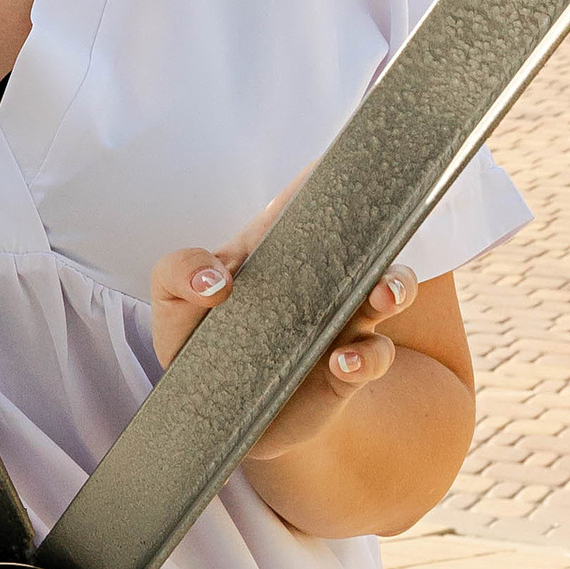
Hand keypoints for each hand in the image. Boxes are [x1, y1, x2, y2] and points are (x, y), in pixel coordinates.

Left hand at [149, 178, 417, 445]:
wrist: (216, 422)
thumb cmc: (198, 349)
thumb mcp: (174, 306)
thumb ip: (179, 274)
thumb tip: (215, 280)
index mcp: (280, 250)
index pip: (314, 198)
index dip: (336, 168)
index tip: (354, 146)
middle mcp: (321, 280)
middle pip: (370, 237)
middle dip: (386, 226)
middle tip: (382, 231)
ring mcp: (340, 325)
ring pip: (390, 291)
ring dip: (395, 286)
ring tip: (381, 299)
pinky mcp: (347, 373)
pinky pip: (374, 358)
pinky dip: (365, 358)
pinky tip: (342, 362)